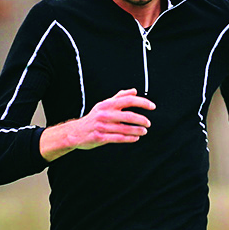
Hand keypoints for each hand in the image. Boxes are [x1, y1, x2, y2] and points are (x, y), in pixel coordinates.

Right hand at [40, 89, 154, 159]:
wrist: (76, 132)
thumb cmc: (93, 118)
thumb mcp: (104, 104)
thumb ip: (119, 97)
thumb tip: (134, 91)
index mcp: (107, 104)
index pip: (128, 100)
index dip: (142, 102)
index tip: (152, 106)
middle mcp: (105, 114)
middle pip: (128, 115)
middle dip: (141, 119)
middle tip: (148, 123)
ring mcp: (103, 126)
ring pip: (125, 128)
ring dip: (137, 130)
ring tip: (144, 131)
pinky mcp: (101, 137)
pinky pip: (118, 138)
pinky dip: (129, 138)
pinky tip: (136, 138)